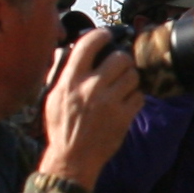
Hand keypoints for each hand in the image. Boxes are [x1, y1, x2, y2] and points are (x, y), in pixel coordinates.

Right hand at [38, 28, 145, 189]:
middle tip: (119, 66)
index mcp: (70, 81)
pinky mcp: (124, 117)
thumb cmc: (62, 127)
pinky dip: (135, 97)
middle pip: (119, 58)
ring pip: (132, 76)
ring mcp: (109, 102)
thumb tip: (72, 50)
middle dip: (122, 60)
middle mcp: (91, 88)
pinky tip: (126, 102)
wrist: (73, 158)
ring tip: (122, 86)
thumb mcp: (53, 97)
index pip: (89, 45)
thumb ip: (64, 73)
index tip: (106, 35)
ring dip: (130, 79)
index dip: (101, 35)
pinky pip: (139, 96)